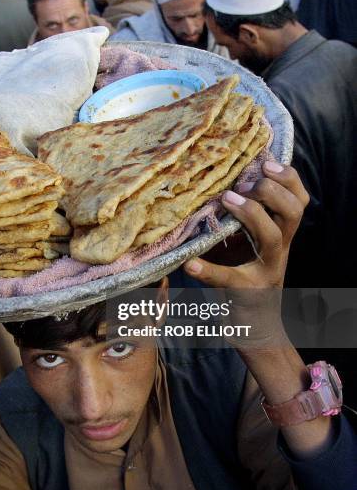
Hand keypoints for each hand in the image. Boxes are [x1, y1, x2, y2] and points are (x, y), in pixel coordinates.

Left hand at [183, 161, 308, 346]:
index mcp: (280, 235)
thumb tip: (213, 187)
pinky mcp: (246, 293)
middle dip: (272, 191)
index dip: (288, 178)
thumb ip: (237, 222)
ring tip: (228, 201)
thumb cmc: (244, 278)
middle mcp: (279, 250)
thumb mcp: (244, 246)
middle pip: (294, 213)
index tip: (266, 162)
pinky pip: (229, 279)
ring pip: (274, 238)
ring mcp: (266, 271)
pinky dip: (209, 270)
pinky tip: (191, 264)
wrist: (255, 327)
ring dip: (253, 215)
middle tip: (244, 184)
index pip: (298, 200)